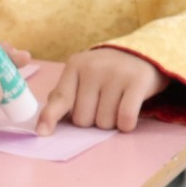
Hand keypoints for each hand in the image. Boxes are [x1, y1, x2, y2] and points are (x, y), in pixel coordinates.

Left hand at [38, 48, 168, 134]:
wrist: (143, 54)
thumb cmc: (106, 74)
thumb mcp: (82, 77)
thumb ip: (64, 96)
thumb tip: (45, 125)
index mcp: (75, 66)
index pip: (60, 98)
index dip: (50, 117)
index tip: (42, 132)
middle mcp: (94, 67)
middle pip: (82, 119)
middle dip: (92, 120)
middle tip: (102, 104)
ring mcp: (116, 73)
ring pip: (104, 122)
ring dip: (110, 122)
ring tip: (116, 104)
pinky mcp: (138, 81)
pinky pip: (125, 117)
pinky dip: (126, 124)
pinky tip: (127, 117)